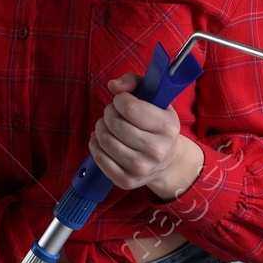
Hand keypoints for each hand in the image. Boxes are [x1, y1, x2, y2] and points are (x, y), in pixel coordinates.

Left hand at [90, 73, 204, 198]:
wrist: (168, 161)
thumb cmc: (157, 124)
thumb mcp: (155, 98)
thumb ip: (134, 82)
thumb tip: (113, 85)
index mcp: (166, 127)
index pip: (129, 107)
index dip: (119, 100)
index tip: (122, 100)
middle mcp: (156, 150)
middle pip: (115, 124)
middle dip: (108, 113)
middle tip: (113, 113)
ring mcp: (141, 168)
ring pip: (105, 140)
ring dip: (100, 128)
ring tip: (107, 126)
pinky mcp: (127, 181)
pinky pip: (100, 159)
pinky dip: (95, 146)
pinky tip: (101, 140)